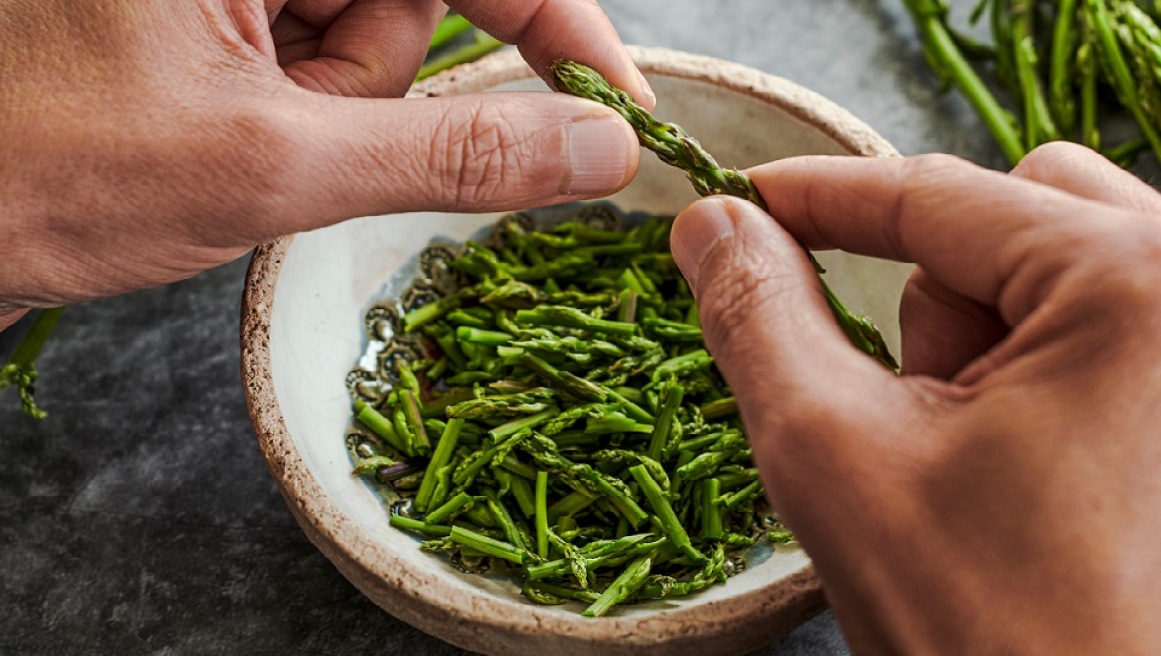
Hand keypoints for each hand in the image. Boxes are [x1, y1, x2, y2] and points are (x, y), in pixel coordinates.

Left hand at [0, 0, 646, 325]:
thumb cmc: (38, 173)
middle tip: (293, 133)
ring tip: (233, 138)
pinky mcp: (229, 18)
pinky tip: (220, 135)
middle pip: (419, 0)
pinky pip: (329, 68)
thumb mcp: (270, 167)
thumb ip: (450, 159)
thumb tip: (592, 151)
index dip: (560, 24)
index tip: (620, 109)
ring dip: (332, 114)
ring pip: (376, 45)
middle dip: (383, 85)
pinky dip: (306, 120)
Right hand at [670, 142, 1160, 652]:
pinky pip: (1107, 323)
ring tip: (975, 462)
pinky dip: (1035, 368)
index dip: (820, 196)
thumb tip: (712, 226)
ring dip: (985, 341)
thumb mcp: (834, 453)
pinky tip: (1025, 469)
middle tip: (914, 408)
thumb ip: (758, 316)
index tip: (744, 201)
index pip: (938, 196)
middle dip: (937, 296)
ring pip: (1060, 268)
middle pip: (1020, 213)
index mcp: (1137, 283)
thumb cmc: (991, 629)